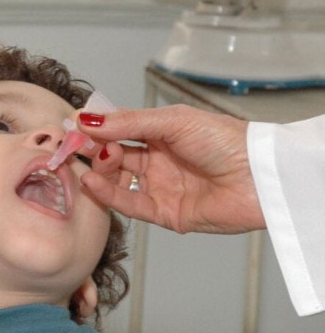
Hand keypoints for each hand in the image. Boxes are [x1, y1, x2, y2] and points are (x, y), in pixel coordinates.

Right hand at [76, 104, 264, 233]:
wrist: (261, 177)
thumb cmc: (225, 140)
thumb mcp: (172, 122)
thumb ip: (128, 123)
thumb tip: (86, 119)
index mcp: (160, 133)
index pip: (118, 130)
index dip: (95, 129)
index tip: (71, 127)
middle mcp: (158, 160)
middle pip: (114, 155)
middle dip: (93, 150)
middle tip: (74, 147)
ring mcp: (161, 187)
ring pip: (118, 181)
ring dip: (100, 172)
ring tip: (88, 164)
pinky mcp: (167, 214)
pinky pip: (131, 205)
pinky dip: (109, 195)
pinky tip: (94, 183)